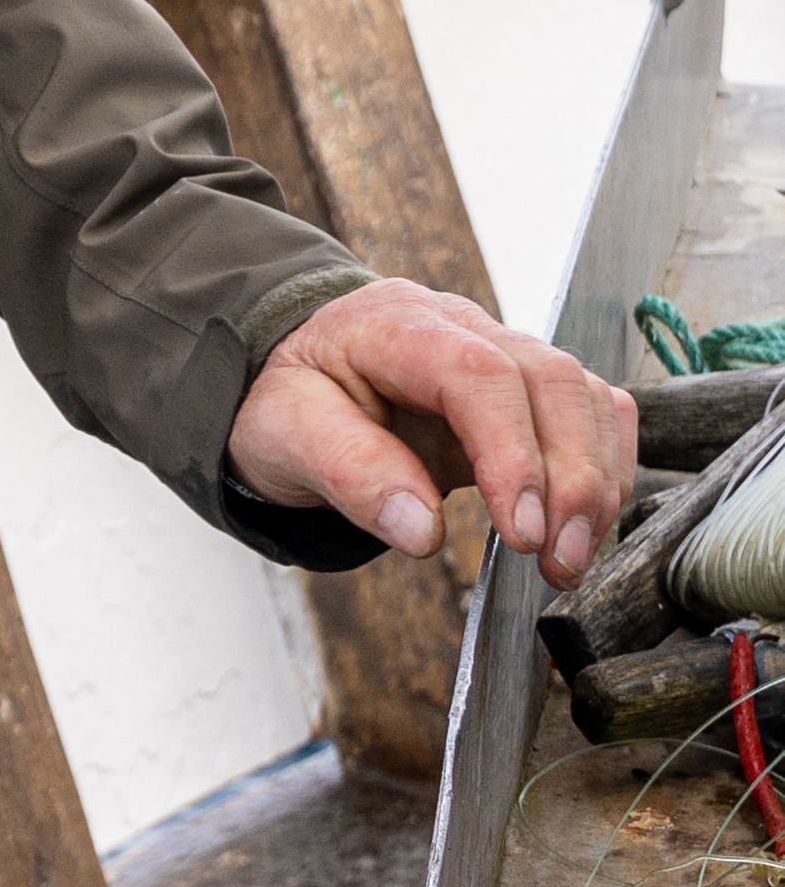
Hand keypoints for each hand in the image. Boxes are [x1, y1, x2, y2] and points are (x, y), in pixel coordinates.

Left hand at [227, 280, 635, 589]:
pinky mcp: (525, 388)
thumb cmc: (285, 399)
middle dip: (571, 477)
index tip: (522, 531)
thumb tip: (420, 530)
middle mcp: (459, 326)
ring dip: (596, 480)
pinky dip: (604, 469)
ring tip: (570, 558)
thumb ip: (349, 474)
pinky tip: (582, 525)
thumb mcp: (283, 435)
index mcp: (394, 326)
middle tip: (559, 561)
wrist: (289, 370)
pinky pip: (593, 412)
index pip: (477, 375)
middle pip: (550, 380)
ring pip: (586, 395)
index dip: (512, 453)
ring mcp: (501, 350)